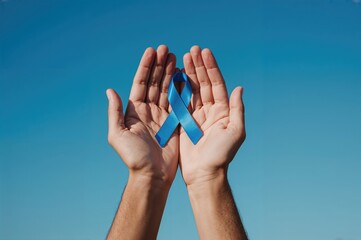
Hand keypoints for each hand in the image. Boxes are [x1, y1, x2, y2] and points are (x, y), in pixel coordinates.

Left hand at [106, 45, 177, 185]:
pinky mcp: (174, 123)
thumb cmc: (133, 157)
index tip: (152, 51)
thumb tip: (109, 90)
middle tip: (167, 49)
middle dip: (160, 66)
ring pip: (167, 89)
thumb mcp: (118, 134)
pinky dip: (182, 89)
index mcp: (134, 111)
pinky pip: (178, 102)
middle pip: (155, 83)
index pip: (141, 83)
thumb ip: (115, 112)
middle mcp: (148, 110)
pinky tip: (185, 76)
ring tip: (176, 57)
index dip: (146, 67)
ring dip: (171, 73)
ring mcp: (162, 116)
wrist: (152, 175)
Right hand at [179, 46, 245, 185]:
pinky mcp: (184, 122)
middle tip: (192, 50)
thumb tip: (239, 88)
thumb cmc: (221, 155)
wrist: (204, 174)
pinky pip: (181, 102)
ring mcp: (196, 115)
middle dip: (198, 66)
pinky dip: (178, 88)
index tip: (205, 53)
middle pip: (204, 83)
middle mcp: (211, 110)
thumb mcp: (235, 132)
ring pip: (192, 90)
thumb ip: (237, 109)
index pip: (217, 84)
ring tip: (183, 57)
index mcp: (223, 111)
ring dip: (188, 74)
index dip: (211, 68)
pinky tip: (174, 76)